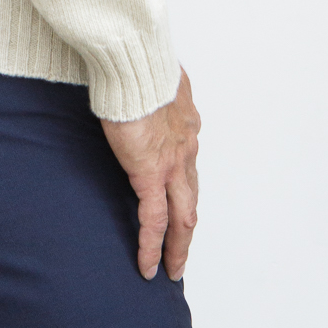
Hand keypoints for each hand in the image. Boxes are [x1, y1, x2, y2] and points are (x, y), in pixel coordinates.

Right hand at [100, 68, 199, 281]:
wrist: (136, 62)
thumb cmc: (139, 59)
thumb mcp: (155, 74)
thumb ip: (156, 86)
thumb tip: (151, 80)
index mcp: (185, 123)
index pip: (188, 162)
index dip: (184, 186)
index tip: (177, 200)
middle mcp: (186, 147)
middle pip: (192, 198)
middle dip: (188, 228)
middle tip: (182, 251)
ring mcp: (172, 164)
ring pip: (183, 217)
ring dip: (179, 245)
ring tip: (171, 268)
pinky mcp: (150, 173)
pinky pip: (154, 220)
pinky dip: (152, 246)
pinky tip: (147, 266)